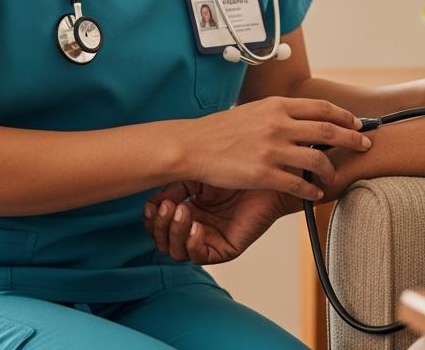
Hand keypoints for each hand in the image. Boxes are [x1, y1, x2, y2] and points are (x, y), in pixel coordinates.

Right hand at [143, 181, 298, 264]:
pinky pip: (201, 257)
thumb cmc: (241, 168)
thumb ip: (177, 185)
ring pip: (177, 251)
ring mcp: (210, 239)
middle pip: (163, 241)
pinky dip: (193, 244)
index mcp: (188, 210)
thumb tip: (154, 201)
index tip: (151, 204)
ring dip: (174, 233)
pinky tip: (197, 226)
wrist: (273, 172)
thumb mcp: (201, 173)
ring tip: (182, 212)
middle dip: (159, 226)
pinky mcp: (226, 249)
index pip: (158, 224)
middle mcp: (196, 227)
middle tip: (167, 207)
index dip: (151, 218)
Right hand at [185, 96, 370, 200]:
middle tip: (365, 145)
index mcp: (277, 106)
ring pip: (317, 159)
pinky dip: (312, 189)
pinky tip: (315, 192)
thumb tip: (302, 119)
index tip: (356, 123)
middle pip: (328, 130)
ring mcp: (272, 150)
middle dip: (352, 139)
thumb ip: (279, 114)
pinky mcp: (263, 174)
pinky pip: (298, 184)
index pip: (321, 108)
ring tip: (333, 175)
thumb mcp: (254, 110)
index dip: (344, 116)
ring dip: (331, 169)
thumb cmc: (221, 129)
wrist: (193, 145)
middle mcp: (278, 125)